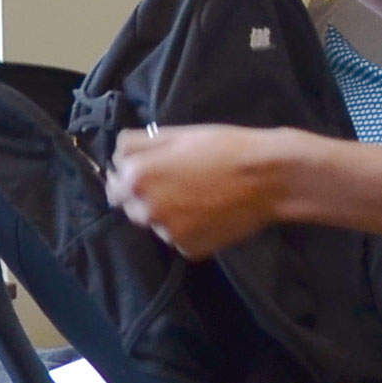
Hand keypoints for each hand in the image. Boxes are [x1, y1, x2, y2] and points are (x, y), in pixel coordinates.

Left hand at [109, 123, 287, 260]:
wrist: (268, 177)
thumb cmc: (224, 147)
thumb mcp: (177, 134)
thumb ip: (138, 143)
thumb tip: (118, 156)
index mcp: (137, 176)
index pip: (114, 179)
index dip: (131, 172)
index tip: (152, 168)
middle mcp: (146, 209)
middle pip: (132, 205)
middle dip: (147, 194)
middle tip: (179, 181)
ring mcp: (167, 233)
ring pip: (156, 223)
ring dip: (168, 213)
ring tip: (199, 196)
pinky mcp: (189, 249)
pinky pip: (179, 238)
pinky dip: (190, 229)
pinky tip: (210, 212)